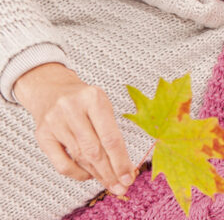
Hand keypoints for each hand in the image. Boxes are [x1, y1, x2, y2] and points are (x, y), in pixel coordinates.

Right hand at [14, 63, 134, 195]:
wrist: (52, 90)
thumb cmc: (84, 101)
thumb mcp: (103, 106)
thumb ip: (112, 133)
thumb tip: (124, 168)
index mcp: (93, 98)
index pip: (110, 137)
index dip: (121, 161)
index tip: (129, 177)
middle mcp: (71, 108)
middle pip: (95, 150)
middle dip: (110, 172)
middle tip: (121, 187)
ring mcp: (54, 122)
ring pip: (80, 157)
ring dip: (97, 174)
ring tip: (110, 183)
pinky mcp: (41, 135)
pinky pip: (61, 163)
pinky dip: (77, 173)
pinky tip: (89, 175)